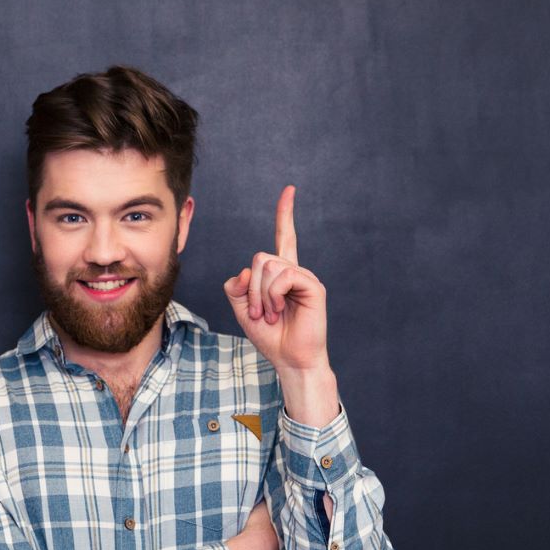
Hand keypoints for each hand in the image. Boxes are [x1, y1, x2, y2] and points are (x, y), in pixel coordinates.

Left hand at [222, 185, 327, 373]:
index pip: (284, 237)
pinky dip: (273, 295)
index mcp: (280, 274)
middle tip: (258, 313)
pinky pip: (284, 275)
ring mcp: (305, 277)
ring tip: (271, 315)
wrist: (290, 359)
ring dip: (261, 296)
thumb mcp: (242, 309)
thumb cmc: (270, 336)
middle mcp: (294, 270)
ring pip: (268, 266)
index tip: (289, 190)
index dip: (286, 214)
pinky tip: (279, 310)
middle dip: (251, 288)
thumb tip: (245, 271)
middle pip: (260, 257)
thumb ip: (236, 287)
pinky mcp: (314, 286)